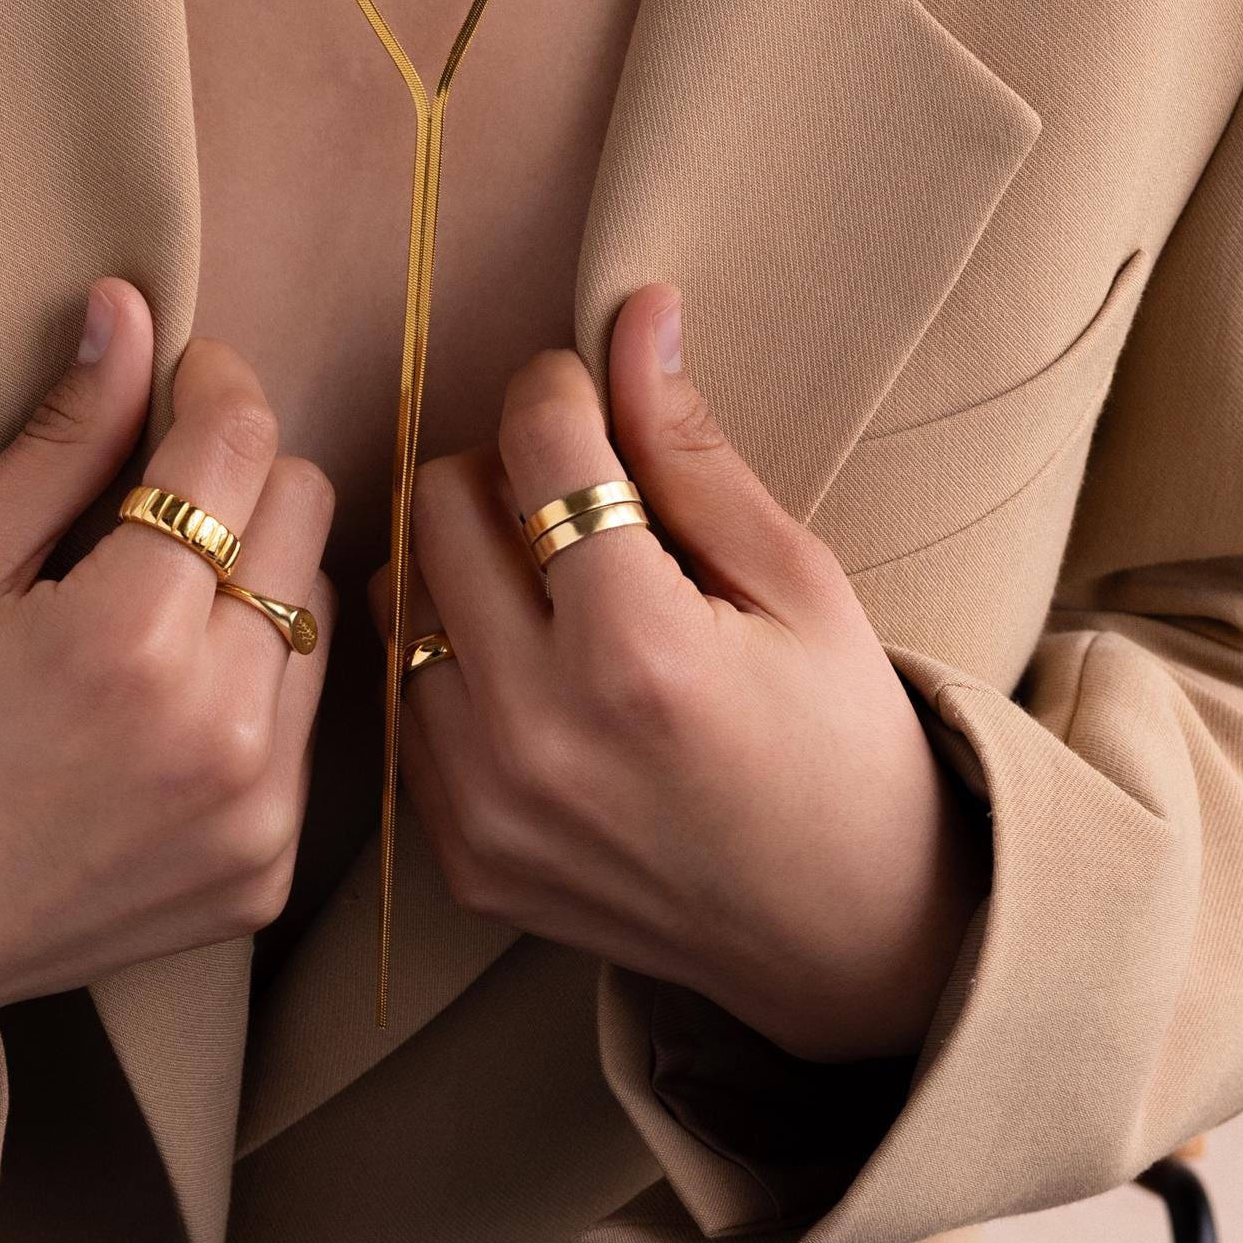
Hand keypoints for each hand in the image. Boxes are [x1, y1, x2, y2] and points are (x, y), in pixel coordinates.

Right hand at [0, 280, 335, 1071]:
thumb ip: (64, 435)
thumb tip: (130, 305)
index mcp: (131, 636)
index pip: (242, 440)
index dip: (210, 383)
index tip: (176, 376)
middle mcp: (219, 727)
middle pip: (303, 511)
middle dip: (235, 477)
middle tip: (147, 497)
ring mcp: (255, 813)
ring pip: (318, 608)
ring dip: (253, 577)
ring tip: (151, 601)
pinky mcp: (268, 871)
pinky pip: (304, 717)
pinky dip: (251, 681)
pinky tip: (161, 696)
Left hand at [370, 281, 987, 1063]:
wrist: (846, 936)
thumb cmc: (841, 735)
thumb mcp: (796, 577)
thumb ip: (690, 445)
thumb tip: (634, 307)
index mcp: (638, 651)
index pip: (534, 442)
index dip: (563, 388)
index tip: (594, 400)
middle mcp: (539, 732)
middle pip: (437, 502)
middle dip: (502, 469)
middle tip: (576, 496)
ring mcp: (485, 804)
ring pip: (396, 590)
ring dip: (459, 559)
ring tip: (549, 580)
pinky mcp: (460, 853)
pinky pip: (400, 692)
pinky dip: (448, 653)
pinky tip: (529, 662)